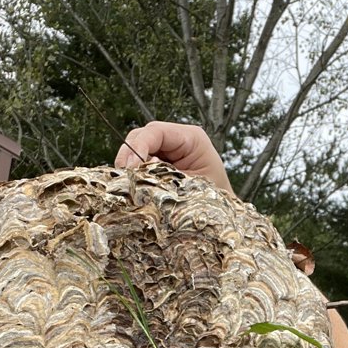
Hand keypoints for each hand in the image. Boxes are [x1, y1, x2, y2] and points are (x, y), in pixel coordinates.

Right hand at [115, 121, 232, 194]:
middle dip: (129, 156)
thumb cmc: (215, 201)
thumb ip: (167, 177)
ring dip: (129, 166)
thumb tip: (141, 172)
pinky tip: (134, 186)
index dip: (138, 147)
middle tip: (124, 179)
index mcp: (192, 138)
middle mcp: (177, 139)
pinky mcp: (159, 162)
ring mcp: (167, 149)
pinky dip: (133, 174)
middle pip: (141, 136)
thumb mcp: (192, 188)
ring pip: (136, 149)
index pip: (156, 132)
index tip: (129, 168)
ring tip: (129, 184)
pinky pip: (139, 163)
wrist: (223, 215)